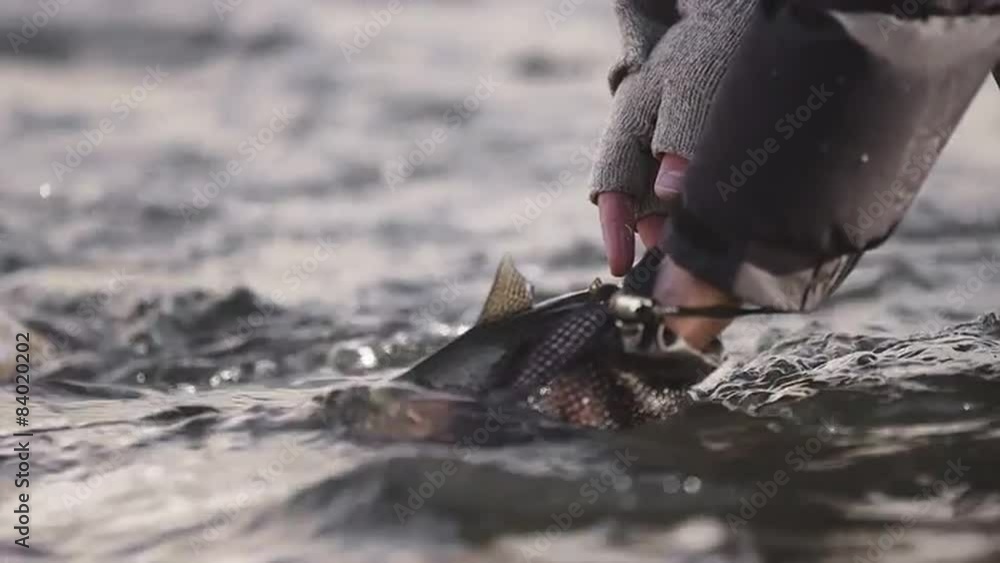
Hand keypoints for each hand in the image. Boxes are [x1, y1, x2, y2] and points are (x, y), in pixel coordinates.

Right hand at [591, 0, 756, 275]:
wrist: (734, 23)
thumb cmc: (712, 48)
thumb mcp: (696, 88)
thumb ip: (680, 138)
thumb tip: (667, 191)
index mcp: (629, 121)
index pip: (611, 185)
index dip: (614, 229)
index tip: (621, 266)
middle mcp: (640, 139)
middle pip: (635, 204)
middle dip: (655, 235)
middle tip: (680, 257)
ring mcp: (663, 148)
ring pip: (663, 204)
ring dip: (680, 226)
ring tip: (708, 239)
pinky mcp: (690, 157)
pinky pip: (689, 194)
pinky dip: (701, 212)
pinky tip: (724, 218)